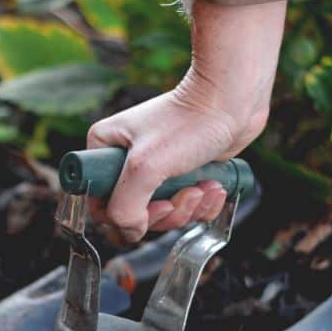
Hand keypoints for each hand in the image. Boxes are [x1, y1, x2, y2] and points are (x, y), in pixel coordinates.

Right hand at [87, 0, 286, 241]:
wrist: (232, 98)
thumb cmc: (190, 120)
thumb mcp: (145, 166)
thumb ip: (125, 207)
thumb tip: (128, 231)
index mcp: (104, 150)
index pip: (99, 203)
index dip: (125, 215)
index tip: (154, 204)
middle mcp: (126, 160)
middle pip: (133, 214)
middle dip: (166, 212)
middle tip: (183, 194)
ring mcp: (155, 168)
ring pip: (162, 214)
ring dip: (188, 208)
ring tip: (203, 187)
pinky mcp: (182, 174)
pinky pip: (186, 207)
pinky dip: (202, 203)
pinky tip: (213, 185)